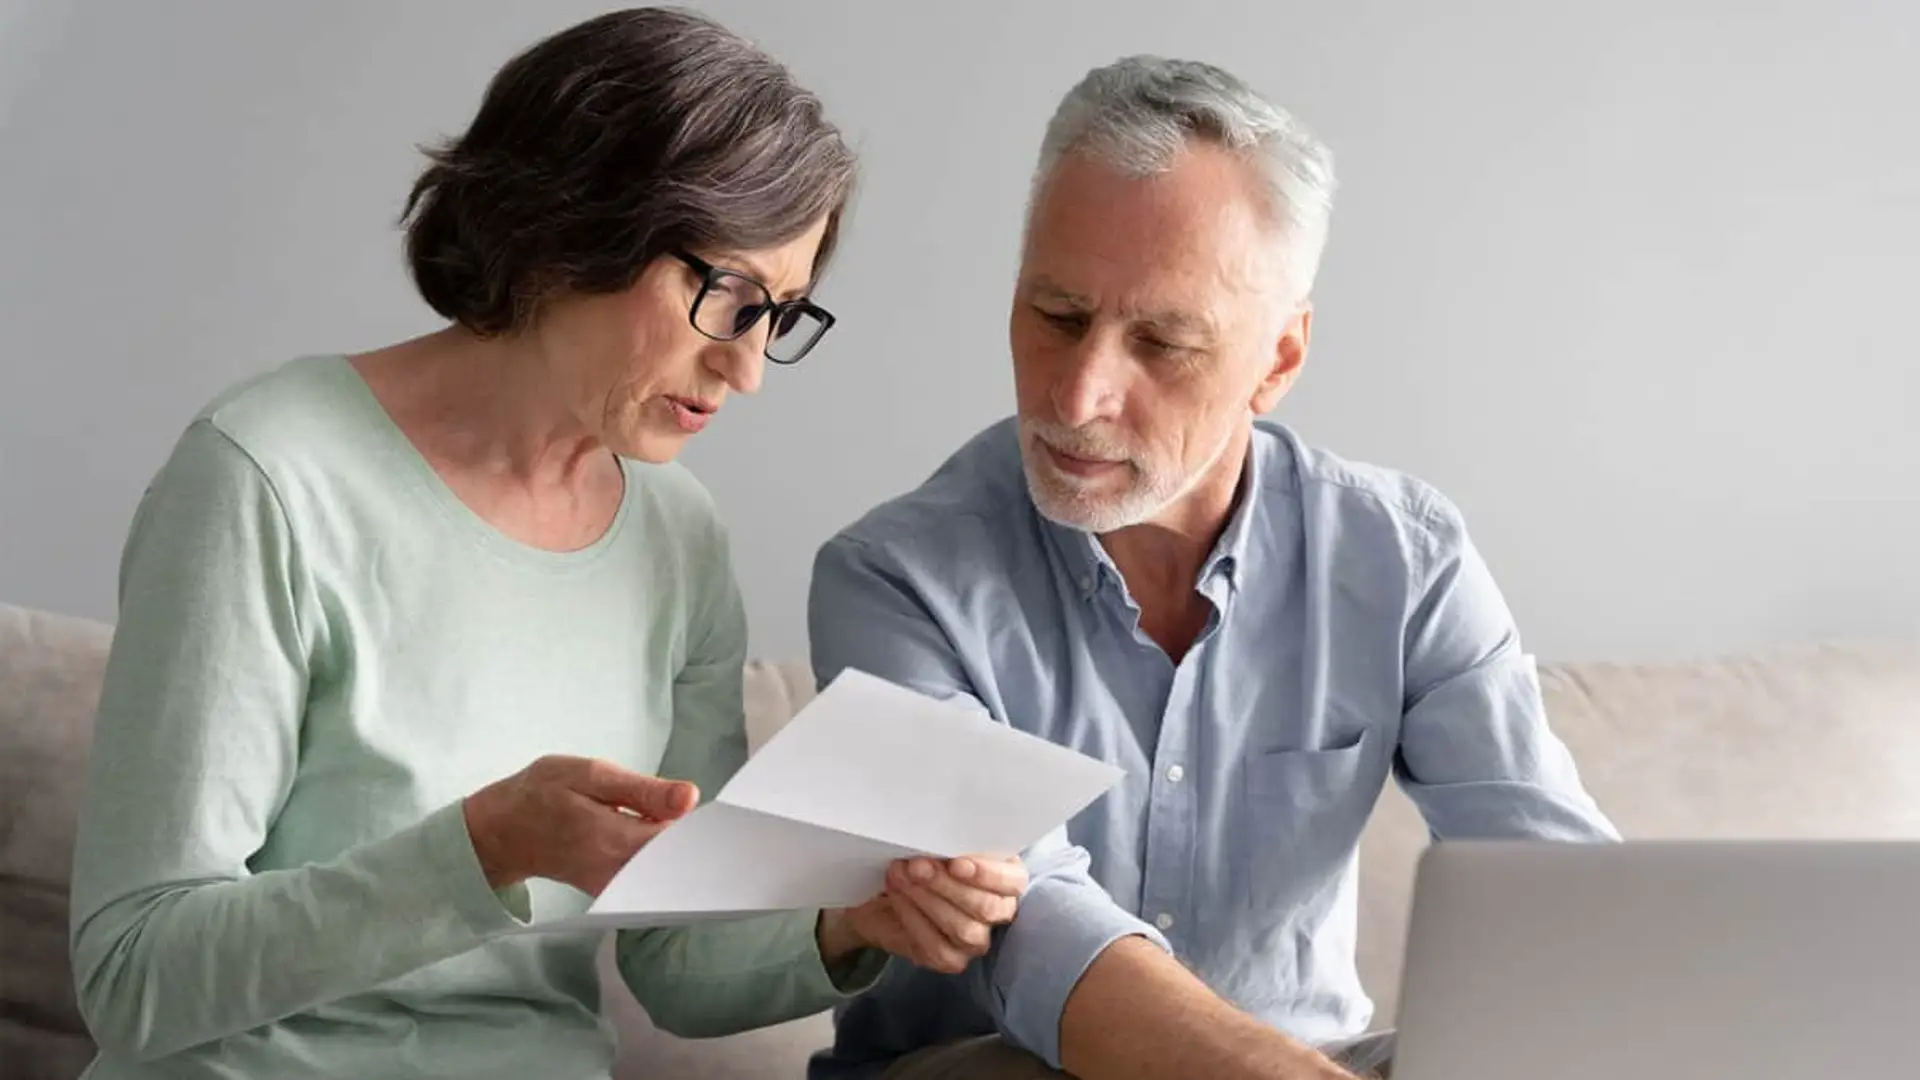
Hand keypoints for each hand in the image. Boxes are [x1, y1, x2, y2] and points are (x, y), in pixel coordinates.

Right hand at [463, 755, 698, 894]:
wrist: (501, 832)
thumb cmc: (542, 794)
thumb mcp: (589, 774)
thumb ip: (641, 790)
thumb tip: (690, 798)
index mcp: (614, 839)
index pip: (680, 845)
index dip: (704, 829)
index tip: (716, 814)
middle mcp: (618, 872)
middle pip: (678, 864)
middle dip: (696, 841)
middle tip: (700, 816)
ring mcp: (615, 887)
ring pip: (665, 873)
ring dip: (678, 849)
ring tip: (676, 823)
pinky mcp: (613, 891)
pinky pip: (649, 878)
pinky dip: (660, 858)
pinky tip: (658, 835)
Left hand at [818, 855, 1027, 973]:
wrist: (884, 888)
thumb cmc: (920, 859)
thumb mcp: (937, 843)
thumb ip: (949, 842)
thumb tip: (941, 838)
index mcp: (1006, 877)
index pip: (1013, 881)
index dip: (988, 874)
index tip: (956, 863)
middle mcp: (998, 910)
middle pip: (988, 908)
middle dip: (948, 886)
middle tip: (917, 866)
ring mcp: (976, 939)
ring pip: (965, 930)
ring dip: (928, 901)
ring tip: (900, 877)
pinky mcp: (951, 959)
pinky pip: (939, 948)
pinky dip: (914, 920)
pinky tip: (898, 898)